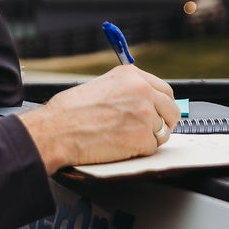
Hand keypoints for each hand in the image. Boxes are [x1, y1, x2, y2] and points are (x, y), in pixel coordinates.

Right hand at [18, 65, 180, 172]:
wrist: (57, 130)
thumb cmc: (70, 111)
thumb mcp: (102, 86)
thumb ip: (127, 91)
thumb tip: (144, 101)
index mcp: (132, 76)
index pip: (164, 90)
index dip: (162, 105)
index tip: (159, 112)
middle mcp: (142, 91)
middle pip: (171, 110)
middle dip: (163, 122)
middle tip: (149, 130)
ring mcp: (145, 115)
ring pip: (162, 132)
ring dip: (148, 138)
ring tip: (124, 138)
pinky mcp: (142, 138)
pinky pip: (151, 148)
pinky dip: (138, 152)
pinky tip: (119, 146)